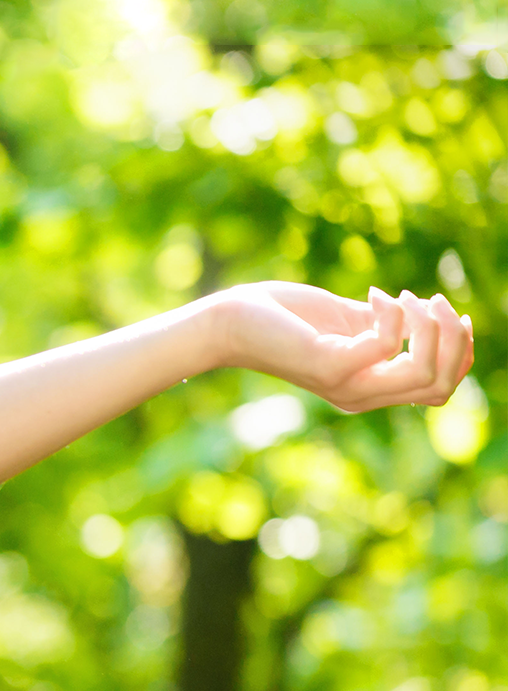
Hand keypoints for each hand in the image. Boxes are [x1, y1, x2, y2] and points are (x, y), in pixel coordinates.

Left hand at [212, 282, 473, 412]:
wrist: (231, 320)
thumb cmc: (286, 318)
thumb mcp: (350, 322)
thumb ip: (389, 327)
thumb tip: (430, 316)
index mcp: (368, 389)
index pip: (438, 390)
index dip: (460, 354)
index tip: (452, 314)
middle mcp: (360, 396)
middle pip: (440, 386)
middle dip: (454, 339)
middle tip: (434, 301)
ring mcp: (345, 385)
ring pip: (423, 373)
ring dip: (430, 327)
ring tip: (410, 296)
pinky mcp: (329, 366)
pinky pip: (386, 345)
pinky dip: (393, 313)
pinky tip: (373, 294)